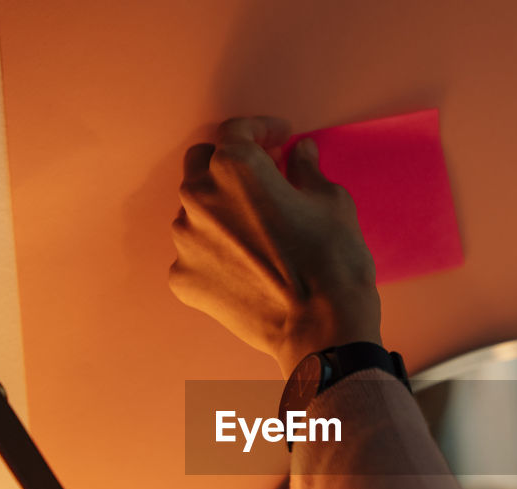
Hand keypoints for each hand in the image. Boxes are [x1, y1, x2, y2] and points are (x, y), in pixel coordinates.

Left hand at [169, 116, 380, 377]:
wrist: (320, 330)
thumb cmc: (332, 260)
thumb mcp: (331, 202)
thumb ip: (305, 170)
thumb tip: (300, 154)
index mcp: (234, 167)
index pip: (237, 131)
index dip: (262, 130)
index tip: (279, 139)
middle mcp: (199, 197)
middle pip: (203, 164)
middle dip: (230, 165)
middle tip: (262, 179)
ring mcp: (185, 241)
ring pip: (195, 211)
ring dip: (220, 210)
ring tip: (253, 229)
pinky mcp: (183, 279)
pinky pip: (194, 254)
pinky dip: (214, 252)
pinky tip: (243, 265)